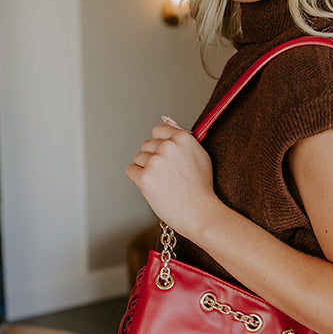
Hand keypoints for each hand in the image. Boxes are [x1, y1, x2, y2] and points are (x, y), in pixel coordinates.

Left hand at [125, 122, 215, 241]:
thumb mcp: (200, 156)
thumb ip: (183, 137)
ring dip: (146, 170)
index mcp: (182, 138)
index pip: (158, 131)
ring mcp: (155, 161)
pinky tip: (153, 188)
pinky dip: (139, 179)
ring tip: (163, 184)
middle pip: (147, 145)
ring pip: (138, 158)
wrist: (200, 213)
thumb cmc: (201, 189)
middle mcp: (168, 146)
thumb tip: (167, 120)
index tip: (166, 158)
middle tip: (168, 176)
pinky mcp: (145, 177)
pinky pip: (131, 170)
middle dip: (153, 159)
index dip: (161, 146)